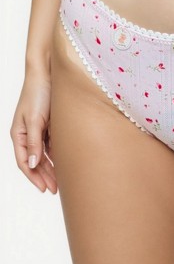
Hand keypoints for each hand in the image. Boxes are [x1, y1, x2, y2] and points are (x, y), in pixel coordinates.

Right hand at [10, 74, 56, 193]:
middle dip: (44, 176)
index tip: (45, 189)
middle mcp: (27, 134)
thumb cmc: (38, 93)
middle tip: (56, 190)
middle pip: (35, 161)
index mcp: (19, 134)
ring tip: (62, 181)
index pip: (25, 162)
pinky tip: (65, 163)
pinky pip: (52, 144)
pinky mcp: (50, 125)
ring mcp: (39, 130)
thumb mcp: (35, 119)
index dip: (34, 177)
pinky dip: (57, 155)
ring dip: (52, 168)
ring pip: (44, 154)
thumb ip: (34, 142)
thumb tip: (34, 164)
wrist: (49, 74)